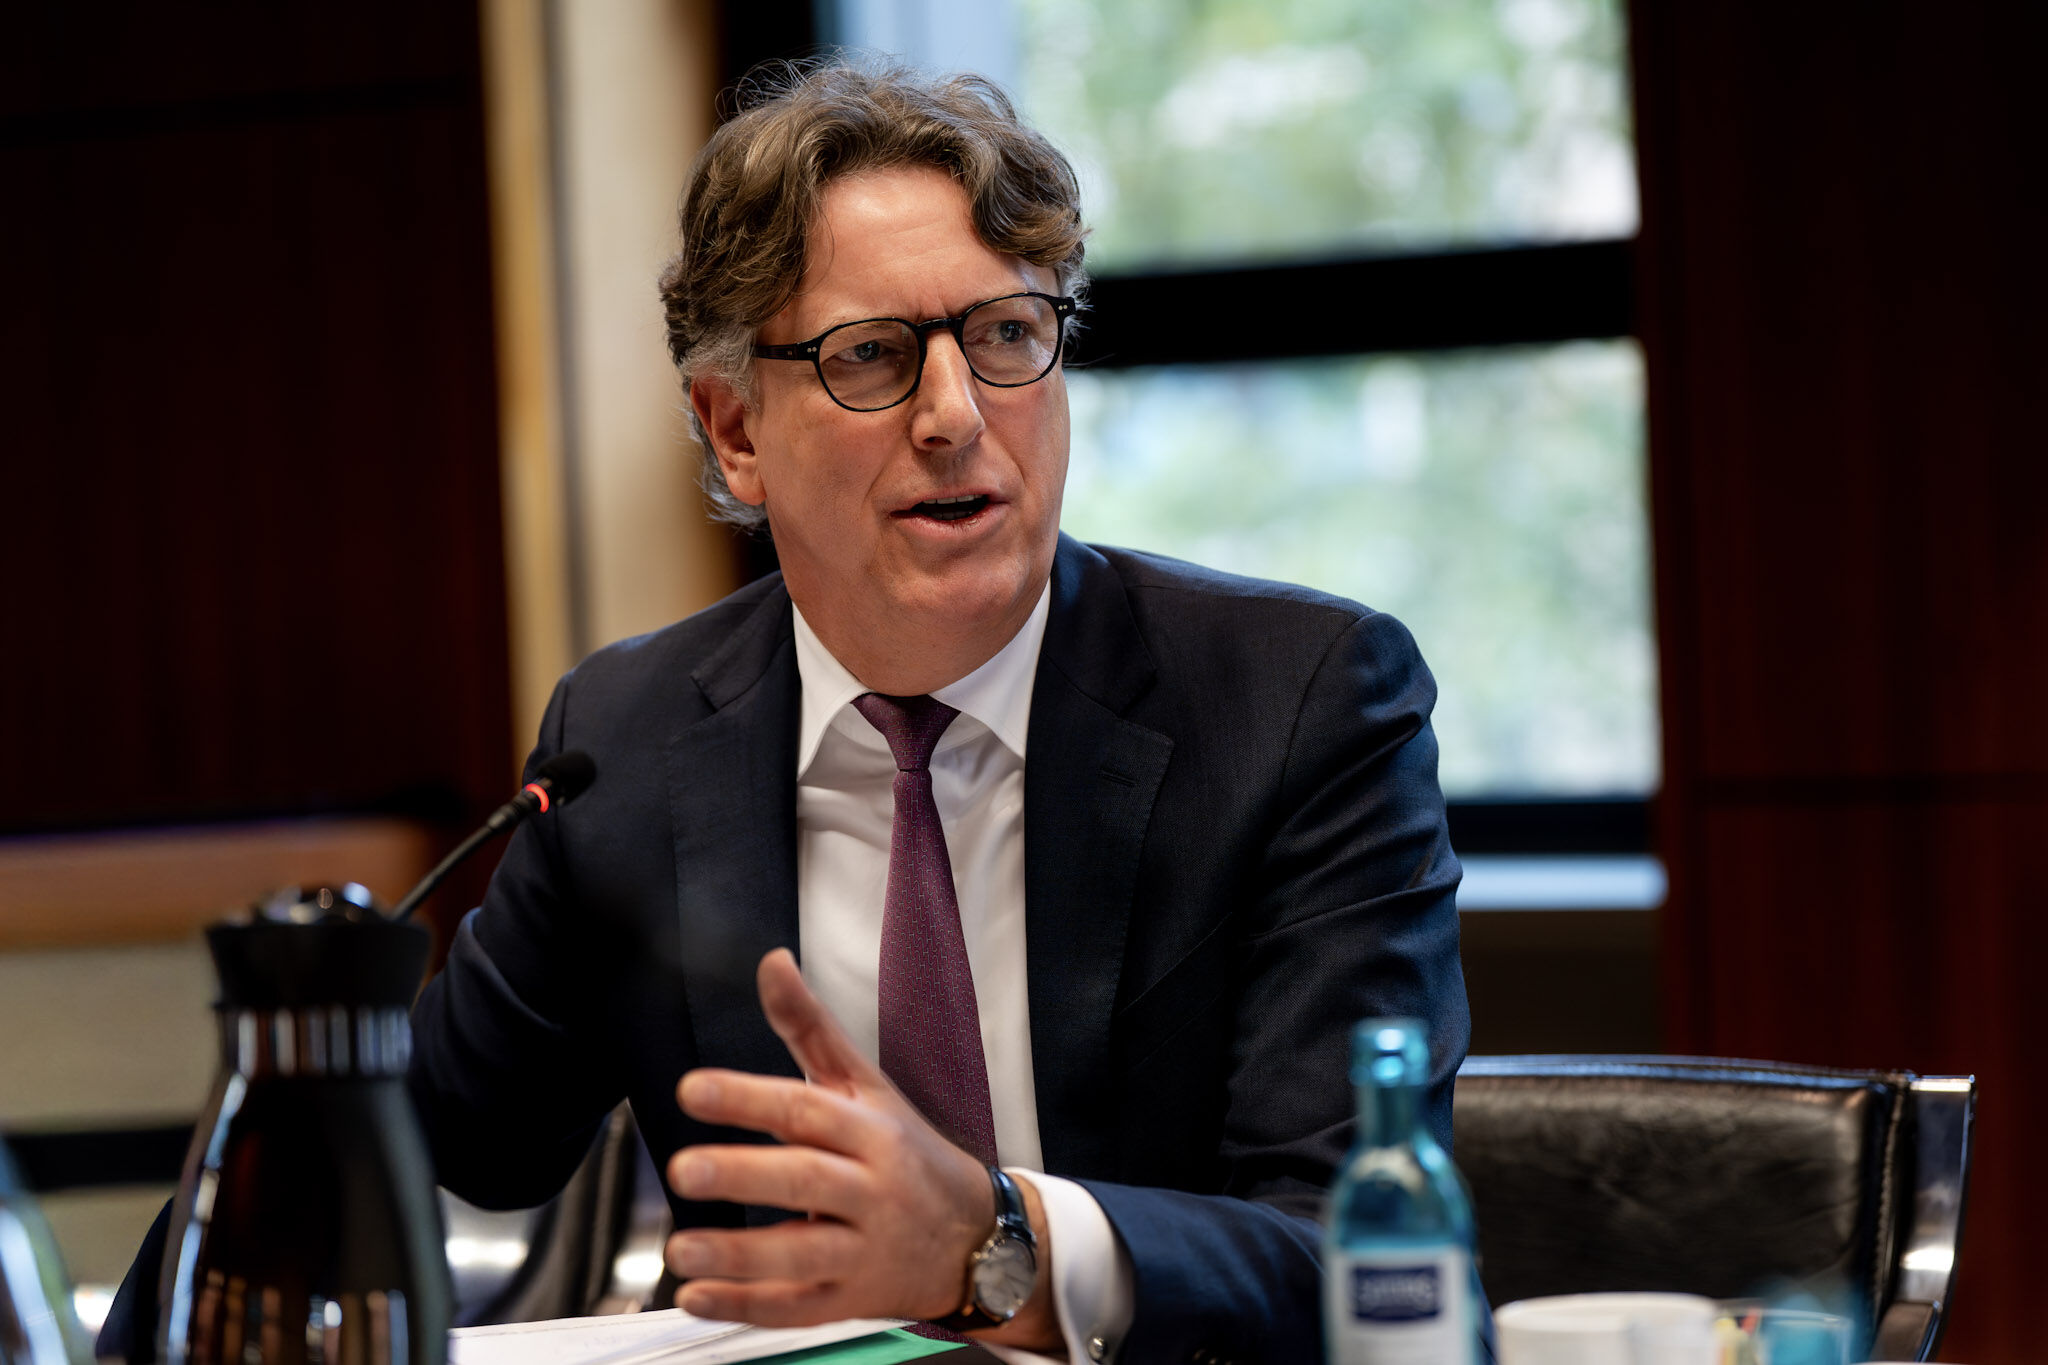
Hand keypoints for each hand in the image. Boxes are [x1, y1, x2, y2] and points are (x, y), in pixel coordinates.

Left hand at [664, 949, 1056, 1344]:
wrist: (976, 1237)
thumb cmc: (907, 1152)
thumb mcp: (865, 1085)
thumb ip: (810, 1027)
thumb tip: (771, 963)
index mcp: (870, 1130)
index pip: (806, 1109)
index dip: (749, 1098)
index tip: (693, 1089)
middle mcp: (871, 1188)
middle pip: (806, 1179)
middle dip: (743, 1175)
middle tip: (685, 1170)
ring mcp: (864, 1249)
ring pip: (803, 1253)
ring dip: (738, 1255)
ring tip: (679, 1248)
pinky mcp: (853, 1298)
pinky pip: (798, 1306)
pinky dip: (746, 1306)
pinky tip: (698, 1298)